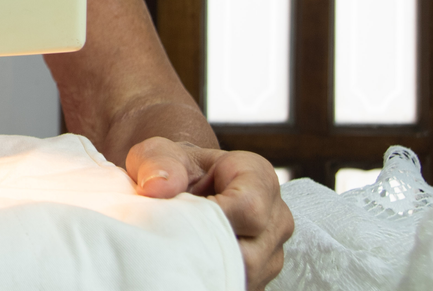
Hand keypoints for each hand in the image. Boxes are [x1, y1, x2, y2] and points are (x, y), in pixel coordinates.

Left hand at [127, 137, 293, 290]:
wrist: (178, 184)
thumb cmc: (173, 166)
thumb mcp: (159, 154)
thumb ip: (159, 164)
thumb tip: (157, 187)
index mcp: (258, 176)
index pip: (249, 207)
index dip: (213, 216)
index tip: (181, 214)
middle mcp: (275, 215)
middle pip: (250, 251)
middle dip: (206, 247)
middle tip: (175, 235)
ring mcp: (272, 249)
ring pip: (246, 276)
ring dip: (207, 266)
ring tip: (182, 245)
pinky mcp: (261, 275)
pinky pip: (239, 285)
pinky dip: (210, 277)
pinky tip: (191, 261)